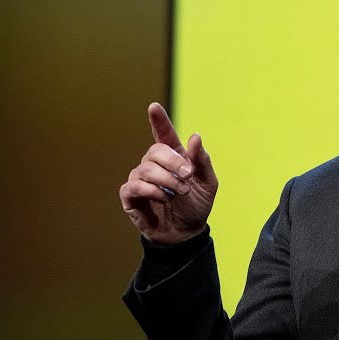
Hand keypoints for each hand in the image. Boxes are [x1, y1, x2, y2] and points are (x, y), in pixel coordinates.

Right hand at [118, 103, 218, 243]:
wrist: (187, 233)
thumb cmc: (196, 206)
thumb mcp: (208, 183)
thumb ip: (202, 161)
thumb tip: (195, 136)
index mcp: (174, 157)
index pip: (163, 134)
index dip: (158, 120)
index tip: (154, 107)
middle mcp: (154, 165)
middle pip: (155, 151)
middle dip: (173, 161)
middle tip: (187, 176)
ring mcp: (140, 179)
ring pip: (146, 168)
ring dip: (166, 180)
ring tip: (180, 193)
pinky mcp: (130, 195)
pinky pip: (135, 186)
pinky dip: (152, 191)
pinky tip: (164, 199)